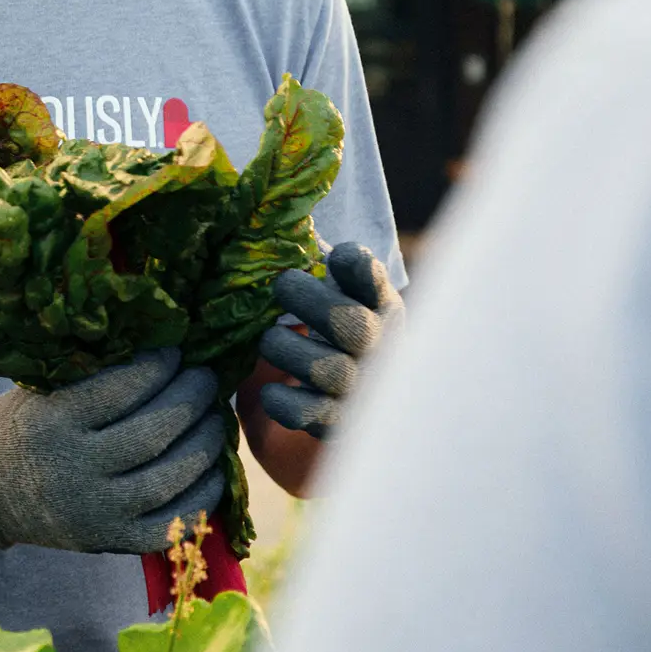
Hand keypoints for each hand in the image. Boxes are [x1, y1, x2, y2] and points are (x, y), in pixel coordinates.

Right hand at [0, 347, 226, 552]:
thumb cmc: (27, 425)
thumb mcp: (43, 390)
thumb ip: (95, 372)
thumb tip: (165, 346)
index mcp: (51, 422)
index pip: (120, 390)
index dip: (159, 367)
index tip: (176, 351)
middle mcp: (71, 468)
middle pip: (152, 433)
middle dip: (191, 400)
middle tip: (208, 378)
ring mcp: (92, 511)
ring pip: (168, 478)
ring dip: (205, 444)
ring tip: (217, 417)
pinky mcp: (109, 541)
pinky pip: (170, 524)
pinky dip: (202, 497)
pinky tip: (215, 469)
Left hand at [259, 244, 403, 439]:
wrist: (344, 402)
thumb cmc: (331, 330)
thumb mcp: (337, 293)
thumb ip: (321, 265)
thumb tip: (281, 228)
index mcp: (381, 307)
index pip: (376, 283)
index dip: (358, 267)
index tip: (336, 257)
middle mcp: (380, 348)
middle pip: (351, 324)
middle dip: (308, 301)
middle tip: (282, 286)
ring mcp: (362, 390)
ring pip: (327, 369)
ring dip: (286, 349)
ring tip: (270, 340)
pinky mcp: (338, 424)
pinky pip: (307, 413)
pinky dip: (282, 401)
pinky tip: (269, 389)